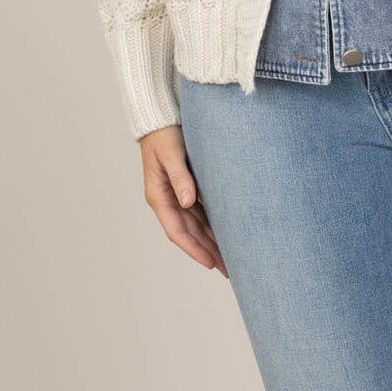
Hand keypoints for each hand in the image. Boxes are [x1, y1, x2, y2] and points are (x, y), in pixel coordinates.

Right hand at [138, 125, 228, 274]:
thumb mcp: (172, 155)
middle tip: (229, 271)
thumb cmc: (164, 135)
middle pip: (190, 234)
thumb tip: (188, 202)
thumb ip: (180, 177)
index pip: (177, 231)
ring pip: (197, 227)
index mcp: (159, 197)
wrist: (160, 119)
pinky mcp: (187, 188)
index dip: (194, 249)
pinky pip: (201, 214)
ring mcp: (177, 196)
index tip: (211, 263)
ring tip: (232, 260)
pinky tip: (228, 235)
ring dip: (212, 243)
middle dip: (208, 253)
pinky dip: (213, 226)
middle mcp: (168, 200)